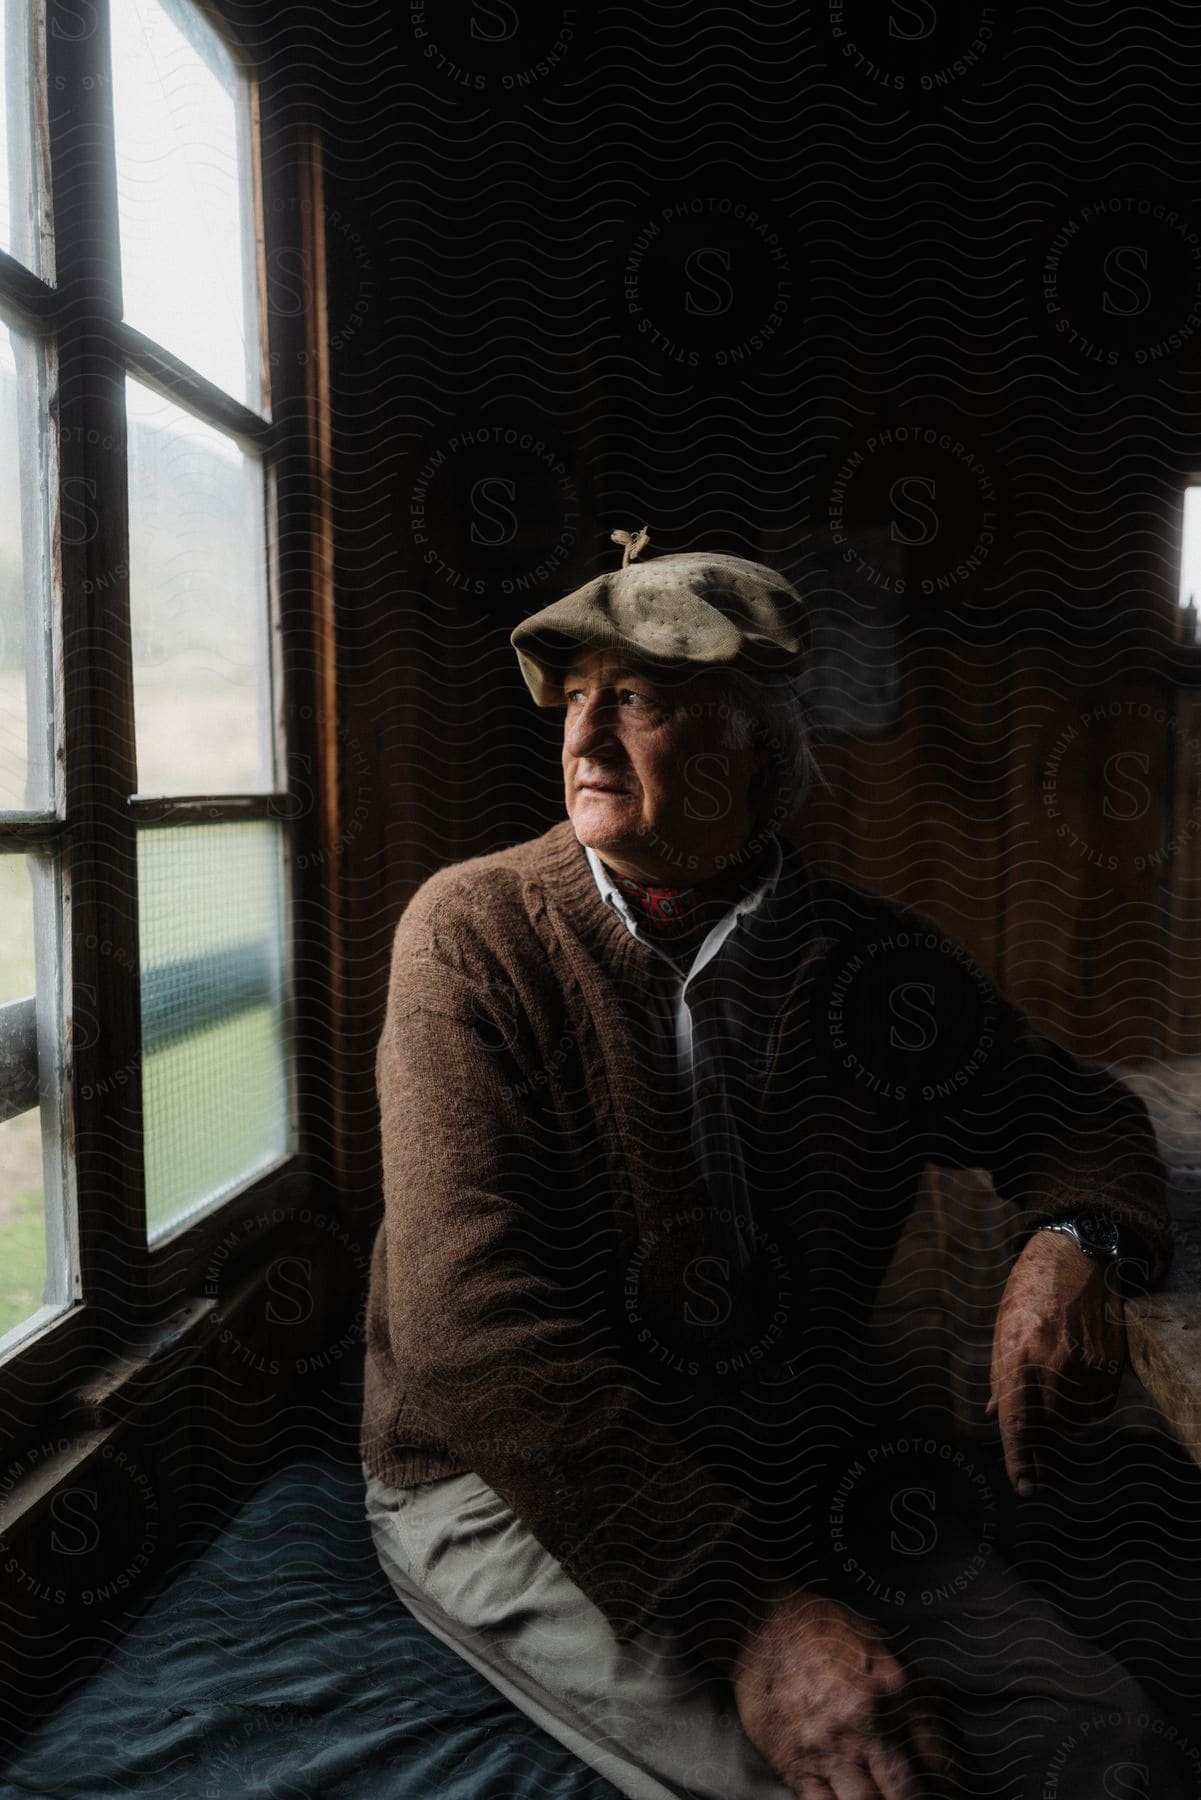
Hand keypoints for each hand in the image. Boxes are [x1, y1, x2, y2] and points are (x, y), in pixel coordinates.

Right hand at [731, 1587, 952, 1797]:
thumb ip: (914, 1694)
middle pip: (908, 1794)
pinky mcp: (796, 1764)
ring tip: (882, 1799)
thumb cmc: (823, 1631)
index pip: (938, 1761)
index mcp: (894, 1692)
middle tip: (912, 1799)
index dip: (946, 1785)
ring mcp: (829, 1748)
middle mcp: (865, 1724)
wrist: (761, 1624)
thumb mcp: (882, 1645)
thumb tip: (937, 1743)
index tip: (945, 1792)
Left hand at [987, 1227, 1125, 1495]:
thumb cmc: (1030, 1293)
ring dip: (1065, 1415)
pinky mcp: (1111, 1364)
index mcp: (1018, 1357)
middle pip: (1049, 1427)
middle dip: (1041, 1433)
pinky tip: (1079, 1380)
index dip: (1021, 1460)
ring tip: (1057, 1383)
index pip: (1018, 1422)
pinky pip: (1099, 1407)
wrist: (1075, 1258)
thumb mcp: (1003, 1330)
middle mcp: (1053, 1365)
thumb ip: (1001, 1377)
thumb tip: (995, 1415)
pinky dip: (1088, 1404)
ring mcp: (1086, 1366)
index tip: (1025, 1488)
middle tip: (1038, 1425)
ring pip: (1076, 1419)